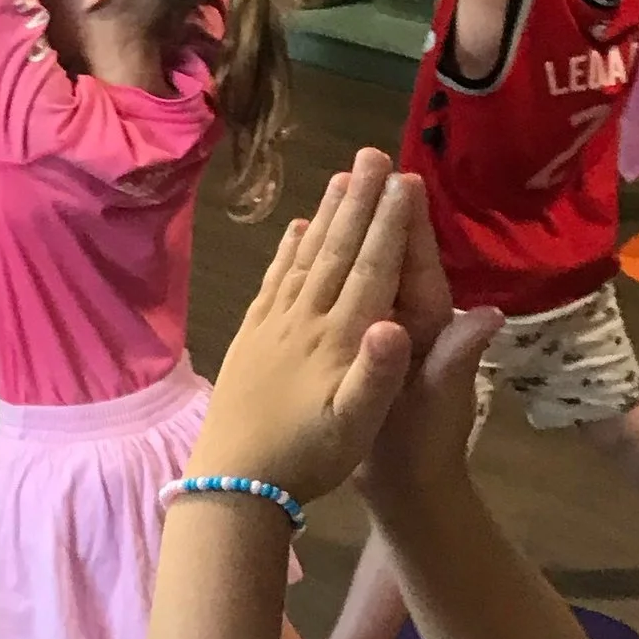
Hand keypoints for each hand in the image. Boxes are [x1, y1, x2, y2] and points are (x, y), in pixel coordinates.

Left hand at [188, 150, 419, 504]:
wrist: (234, 483)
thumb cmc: (307, 459)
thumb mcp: (354, 426)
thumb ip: (380, 375)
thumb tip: (400, 324)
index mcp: (340, 339)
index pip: (372, 269)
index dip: (390, 224)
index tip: (404, 180)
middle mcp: (306, 321)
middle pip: (338, 251)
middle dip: (359, 202)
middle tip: (374, 154)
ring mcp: (274, 326)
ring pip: (306, 258)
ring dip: (327, 216)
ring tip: (343, 177)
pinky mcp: (251, 338)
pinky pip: (275, 282)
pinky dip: (290, 250)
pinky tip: (297, 229)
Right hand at [353, 180, 502, 507]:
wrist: (407, 489)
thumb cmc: (422, 447)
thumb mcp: (441, 400)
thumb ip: (459, 356)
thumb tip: (488, 315)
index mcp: (428, 325)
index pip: (416, 261)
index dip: (408, 220)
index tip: (397, 175)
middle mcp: (408, 320)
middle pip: (391, 256)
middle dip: (377, 211)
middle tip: (362, 163)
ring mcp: (384, 334)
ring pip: (364, 273)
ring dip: (349, 235)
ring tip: (332, 192)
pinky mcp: (361, 350)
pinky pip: (343, 299)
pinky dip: (327, 273)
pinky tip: (305, 253)